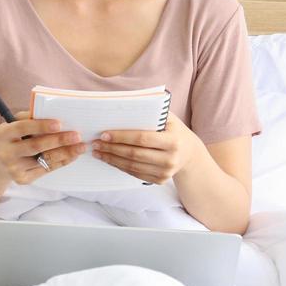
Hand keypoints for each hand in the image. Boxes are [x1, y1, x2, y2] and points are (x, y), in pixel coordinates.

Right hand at [0, 110, 85, 184]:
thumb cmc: (12, 137)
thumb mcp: (13, 125)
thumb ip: (29, 117)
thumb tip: (54, 112)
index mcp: (2, 134)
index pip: (22, 128)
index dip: (41, 125)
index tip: (59, 123)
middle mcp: (6, 152)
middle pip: (35, 146)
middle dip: (58, 140)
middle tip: (77, 136)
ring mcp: (14, 168)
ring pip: (44, 159)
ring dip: (65, 153)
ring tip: (80, 147)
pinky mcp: (22, 179)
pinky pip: (46, 169)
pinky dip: (61, 162)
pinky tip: (72, 155)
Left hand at [91, 113, 206, 184]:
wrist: (189, 153)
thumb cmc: (174, 130)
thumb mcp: (168, 118)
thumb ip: (151, 112)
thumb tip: (123, 106)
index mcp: (173, 141)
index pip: (142, 138)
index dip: (121, 137)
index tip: (104, 134)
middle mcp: (170, 158)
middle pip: (134, 154)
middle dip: (112, 148)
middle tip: (95, 143)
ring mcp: (165, 172)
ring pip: (132, 166)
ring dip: (112, 159)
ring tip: (98, 152)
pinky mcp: (160, 180)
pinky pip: (135, 174)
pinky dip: (119, 166)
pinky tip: (109, 159)